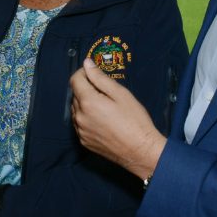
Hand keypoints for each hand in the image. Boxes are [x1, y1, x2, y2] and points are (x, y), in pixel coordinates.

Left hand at [70, 58, 164, 179]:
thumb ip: (100, 77)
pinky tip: (103, 120)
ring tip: (105, 107)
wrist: (141, 152)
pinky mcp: (84, 142)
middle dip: (86, 88)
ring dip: (85, 103)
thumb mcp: (120, 94)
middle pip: (75, 94)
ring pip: (77, 109)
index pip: (74, 80)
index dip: (83, 73)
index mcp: (88, 102)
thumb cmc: (135, 121)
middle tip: (106, 92)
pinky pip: (80, 124)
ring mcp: (81, 131)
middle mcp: (80, 117)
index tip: (94, 73)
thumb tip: (87, 64)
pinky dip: (87, 118)